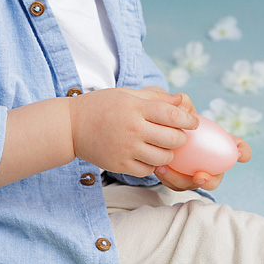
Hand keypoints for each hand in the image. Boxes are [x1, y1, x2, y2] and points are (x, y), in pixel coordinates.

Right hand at [68, 86, 199, 178]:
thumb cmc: (101, 106)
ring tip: (161, 146)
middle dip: (180, 138)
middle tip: (176, 136)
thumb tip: (182, 100)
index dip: (188, 120)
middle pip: (173, 140)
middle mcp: (132, 129)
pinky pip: (147, 169)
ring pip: (163, 158)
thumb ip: (156, 98)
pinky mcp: (119, 165)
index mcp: (135, 108)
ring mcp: (126, 149)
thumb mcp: (127, 94)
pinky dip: (151, 164)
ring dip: (167, 153)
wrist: (70, 126)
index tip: (192, 122)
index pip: (173, 116)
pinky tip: (146, 155)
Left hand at [151, 91, 251, 190]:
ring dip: (181, 180)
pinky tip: (159, 168)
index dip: (243, 152)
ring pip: (192, 183)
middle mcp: (209, 162)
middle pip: (216, 177)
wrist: (157, 126)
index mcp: (217, 143)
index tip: (241, 154)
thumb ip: (184, 104)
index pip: (238, 148)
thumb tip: (183, 102)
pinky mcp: (178, 179)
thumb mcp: (179, 109)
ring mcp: (194, 173)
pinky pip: (175, 184)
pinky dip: (168, 178)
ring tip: (166, 169)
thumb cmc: (175, 118)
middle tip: (200, 176)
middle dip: (211, 181)